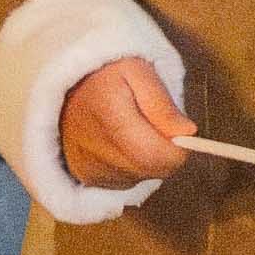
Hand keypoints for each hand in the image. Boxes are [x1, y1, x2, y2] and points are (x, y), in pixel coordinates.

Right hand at [58, 55, 192, 191]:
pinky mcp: (85, 177)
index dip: (178, 148)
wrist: (66, 87)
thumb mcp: (140, 72)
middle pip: (151, 170)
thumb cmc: (108, 76)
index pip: (156, 155)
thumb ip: (163, 104)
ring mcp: (87, 166)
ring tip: (135, 131)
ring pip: (140, 178)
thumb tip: (188, 133)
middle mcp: (94, 148)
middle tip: (157, 127)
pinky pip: (124, 182)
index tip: (179, 131)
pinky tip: (122, 144)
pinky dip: (132, 167)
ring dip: (148, 161)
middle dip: (166, 154)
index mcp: (110, 116)